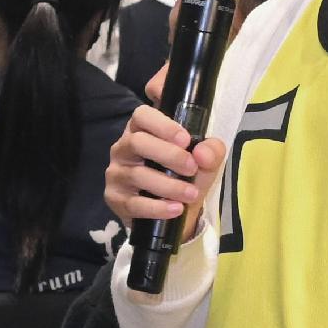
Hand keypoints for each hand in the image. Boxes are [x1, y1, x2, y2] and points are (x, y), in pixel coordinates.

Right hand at [106, 99, 223, 238]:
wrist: (176, 212)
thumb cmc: (185, 175)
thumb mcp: (205, 160)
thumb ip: (212, 151)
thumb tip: (202, 153)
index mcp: (143, 129)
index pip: (142, 114)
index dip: (163, 124)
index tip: (185, 138)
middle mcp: (124, 147)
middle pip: (138, 142)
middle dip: (169, 155)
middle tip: (192, 167)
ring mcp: (117, 173)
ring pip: (137, 174)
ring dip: (168, 185)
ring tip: (191, 194)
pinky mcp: (115, 198)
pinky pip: (133, 203)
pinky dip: (157, 207)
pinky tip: (176, 208)